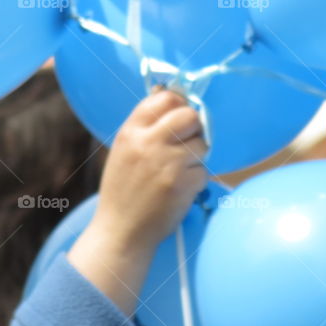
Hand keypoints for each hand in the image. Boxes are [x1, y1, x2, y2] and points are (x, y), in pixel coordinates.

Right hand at [68, 90, 207, 313]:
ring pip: (202, 144)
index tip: (180, 116)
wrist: (121, 232)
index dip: (178, 104)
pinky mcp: (183, 184)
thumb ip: (145, 126)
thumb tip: (169, 93)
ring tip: (180, 171)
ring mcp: (168, 163)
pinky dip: (197, 180)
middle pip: (190, 115)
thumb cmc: (124, 190)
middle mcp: (149, 143)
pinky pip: (204, 171)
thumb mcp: (124, 150)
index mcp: (131, 132)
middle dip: (195, 127)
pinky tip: (181, 190)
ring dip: (197, 157)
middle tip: (189, 142)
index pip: (165, 98)